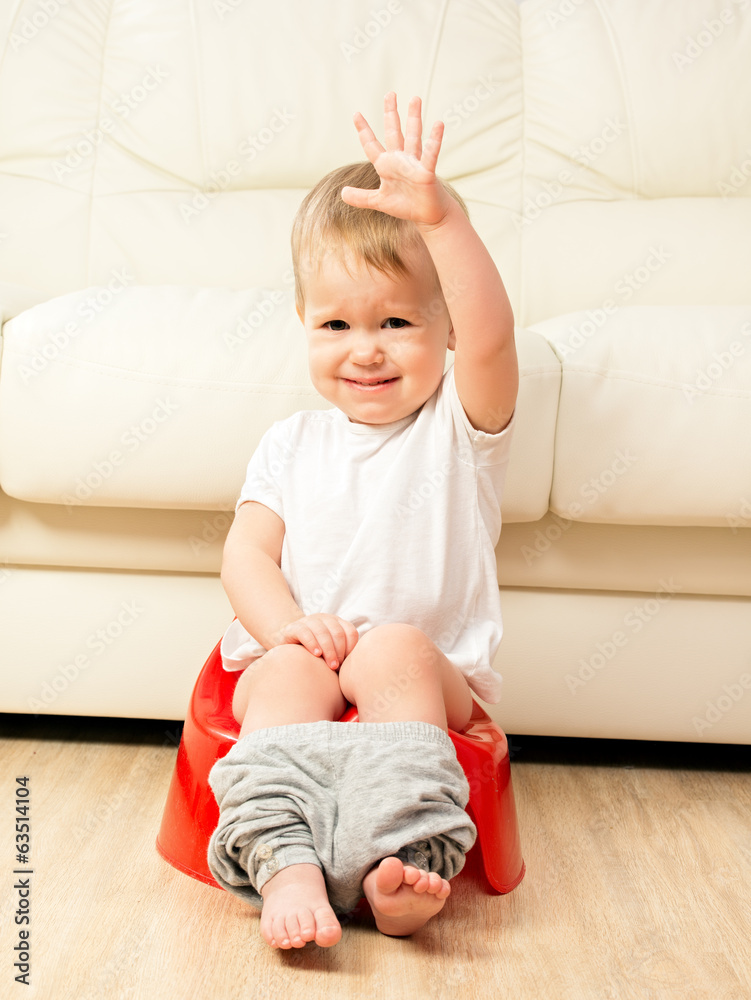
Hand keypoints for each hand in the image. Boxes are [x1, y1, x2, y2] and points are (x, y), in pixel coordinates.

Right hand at [275, 614, 358, 670]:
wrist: (288, 649)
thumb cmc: (315, 657)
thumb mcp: (331, 654)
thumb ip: (344, 658)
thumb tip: (359, 670)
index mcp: (336, 623)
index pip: (350, 632)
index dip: (351, 648)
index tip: (347, 664)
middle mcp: (324, 619)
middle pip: (337, 632)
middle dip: (340, 651)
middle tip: (337, 668)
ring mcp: (308, 621)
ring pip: (322, 631)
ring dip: (329, 650)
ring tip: (330, 666)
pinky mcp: (293, 628)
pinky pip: (305, 632)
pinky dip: (312, 643)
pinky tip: (316, 655)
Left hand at [341, 91, 452, 227]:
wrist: (427, 214)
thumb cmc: (406, 205)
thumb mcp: (378, 201)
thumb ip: (360, 197)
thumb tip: (342, 193)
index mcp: (386, 165)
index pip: (371, 144)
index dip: (364, 130)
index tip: (356, 114)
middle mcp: (400, 160)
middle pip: (393, 132)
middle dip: (391, 113)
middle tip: (390, 94)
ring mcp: (414, 163)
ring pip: (413, 135)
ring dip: (413, 117)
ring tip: (415, 98)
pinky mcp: (426, 171)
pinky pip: (430, 153)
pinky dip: (434, 140)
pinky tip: (438, 124)